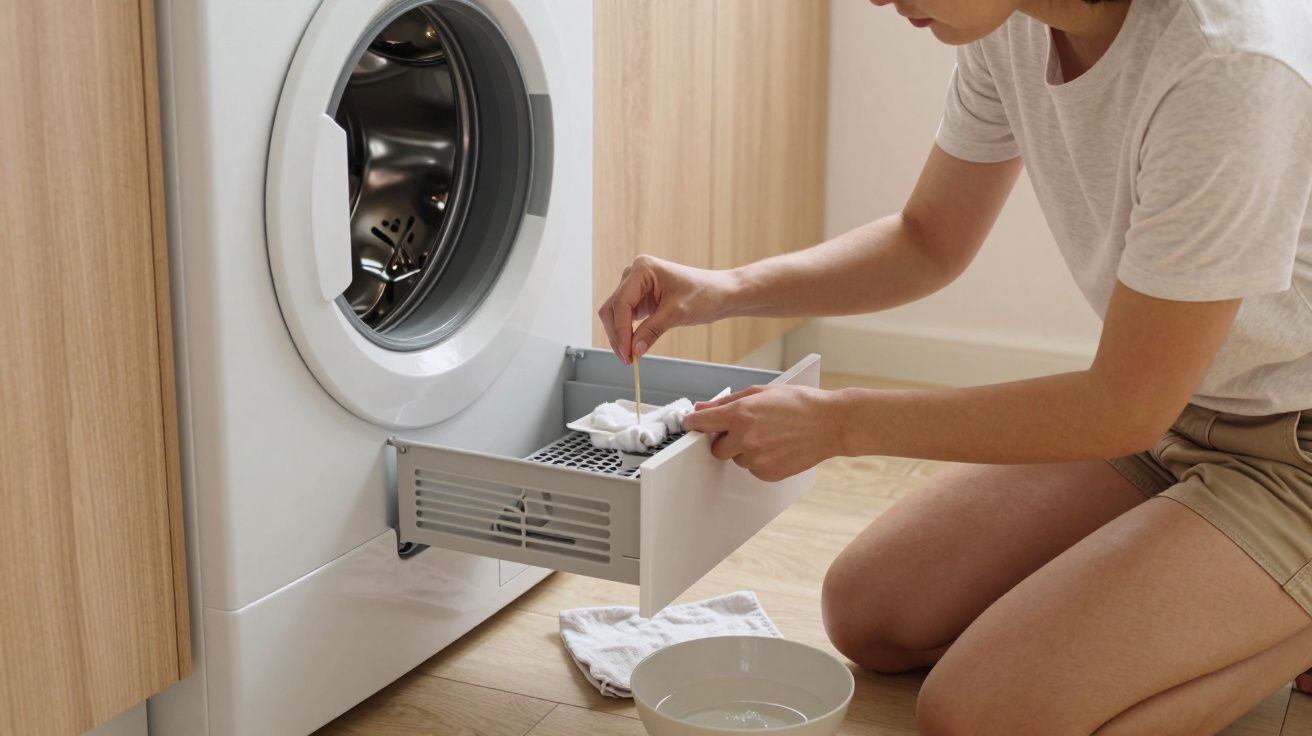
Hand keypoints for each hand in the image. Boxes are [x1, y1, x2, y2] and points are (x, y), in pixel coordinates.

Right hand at [598, 255, 737, 363]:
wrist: (721, 293)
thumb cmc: (705, 294)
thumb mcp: (677, 313)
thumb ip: (651, 331)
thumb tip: (633, 350)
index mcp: (642, 269)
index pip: (620, 304)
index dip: (620, 331)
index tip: (626, 353)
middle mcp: (635, 274)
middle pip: (612, 308)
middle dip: (617, 335)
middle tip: (627, 358)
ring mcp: (637, 286)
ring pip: (615, 314)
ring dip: (619, 335)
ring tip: (630, 356)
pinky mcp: (641, 298)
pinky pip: (626, 317)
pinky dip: (627, 332)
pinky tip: (633, 347)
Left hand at [681, 384, 848, 481]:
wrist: (831, 423)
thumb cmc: (800, 403)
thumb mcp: (761, 392)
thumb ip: (727, 402)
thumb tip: (703, 407)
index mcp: (741, 414)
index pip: (702, 423)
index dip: (693, 424)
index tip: (690, 425)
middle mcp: (745, 438)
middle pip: (716, 448)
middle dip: (724, 440)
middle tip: (743, 429)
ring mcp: (757, 458)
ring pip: (736, 459)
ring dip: (745, 450)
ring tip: (769, 436)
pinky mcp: (768, 473)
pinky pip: (753, 469)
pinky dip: (760, 460)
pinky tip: (777, 447)